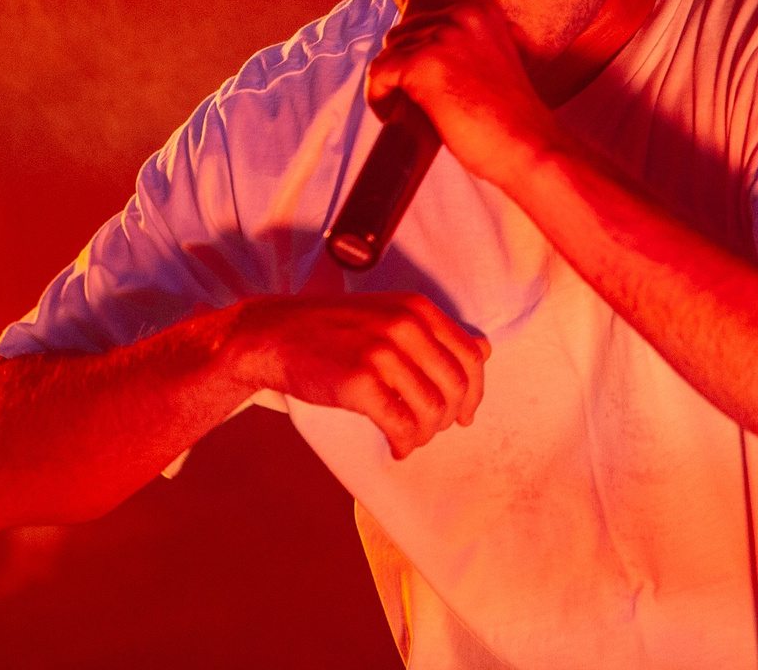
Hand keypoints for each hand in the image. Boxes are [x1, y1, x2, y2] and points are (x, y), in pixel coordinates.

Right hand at [226, 292, 490, 458]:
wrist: (273, 335)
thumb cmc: (330, 329)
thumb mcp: (388, 314)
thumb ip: (433, 331)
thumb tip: (484, 351)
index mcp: (417, 309)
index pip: (470, 355)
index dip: (474, 392)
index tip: (464, 413)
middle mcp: (405, 326)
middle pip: (455, 386)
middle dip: (449, 417)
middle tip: (430, 429)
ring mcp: (382, 353)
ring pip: (432, 410)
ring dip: (426, 434)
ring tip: (410, 439)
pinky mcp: (359, 382)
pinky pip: (402, 425)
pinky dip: (405, 444)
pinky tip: (395, 447)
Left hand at [365, 0, 559, 188]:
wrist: (529, 147)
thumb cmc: (512, 116)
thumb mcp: (494, 58)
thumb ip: (468, 41)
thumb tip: (421, 43)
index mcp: (481, 9)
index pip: (425, 0)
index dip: (415, 33)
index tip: (416, 62)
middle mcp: (462, 14)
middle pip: (403, 23)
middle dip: (402, 55)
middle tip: (410, 89)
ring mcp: (441, 37)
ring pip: (389, 48)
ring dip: (390, 78)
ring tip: (404, 107)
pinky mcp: (422, 64)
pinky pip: (378, 72)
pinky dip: (378, 96)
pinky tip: (391, 116)